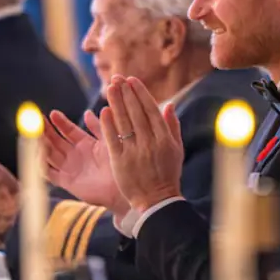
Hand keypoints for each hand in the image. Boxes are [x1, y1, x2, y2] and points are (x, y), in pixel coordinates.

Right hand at [43, 109, 127, 215]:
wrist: (121, 188)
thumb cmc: (118, 164)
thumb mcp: (108, 141)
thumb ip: (97, 127)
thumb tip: (88, 112)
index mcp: (85, 144)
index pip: (69, 130)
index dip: (60, 122)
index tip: (52, 113)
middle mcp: (75, 155)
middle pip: (55, 140)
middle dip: (46, 130)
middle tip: (37, 120)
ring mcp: (69, 168)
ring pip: (50, 154)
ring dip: (41, 144)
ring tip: (35, 134)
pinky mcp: (66, 181)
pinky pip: (49, 172)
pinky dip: (41, 164)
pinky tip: (38, 154)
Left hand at [101, 76, 183, 212]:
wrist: (157, 201)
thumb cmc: (168, 174)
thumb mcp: (176, 150)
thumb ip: (172, 126)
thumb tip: (169, 105)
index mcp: (164, 138)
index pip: (151, 110)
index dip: (140, 93)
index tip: (132, 80)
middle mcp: (150, 143)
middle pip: (136, 112)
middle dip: (126, 93)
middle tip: (118, 78)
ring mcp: (134, 152)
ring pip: (124, 122)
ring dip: (116, 103)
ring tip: (110, 88)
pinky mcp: (120, 162)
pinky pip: (113, 139)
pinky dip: (108, 124)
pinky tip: (103, 111)